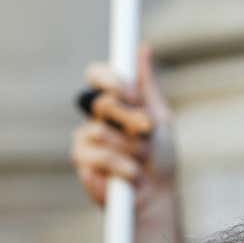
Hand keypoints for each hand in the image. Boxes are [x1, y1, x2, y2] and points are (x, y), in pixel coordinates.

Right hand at [70, 44, 176, 206]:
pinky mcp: (82, 164)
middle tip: (146, 130)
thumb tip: (144, 47)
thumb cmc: (161, 158)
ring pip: (99, 131)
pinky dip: (122, 166)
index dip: (110, 79)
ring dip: (130, 148)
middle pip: (100, 102)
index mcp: (114, 104)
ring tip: (141, 160)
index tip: (129, 91)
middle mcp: (95, 119)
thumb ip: (147, 86)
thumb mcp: (159, 118)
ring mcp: (85, 141)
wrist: (159, 195)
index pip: (98, 76)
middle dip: (129, 117)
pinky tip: (132, 175)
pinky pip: (97, 156)